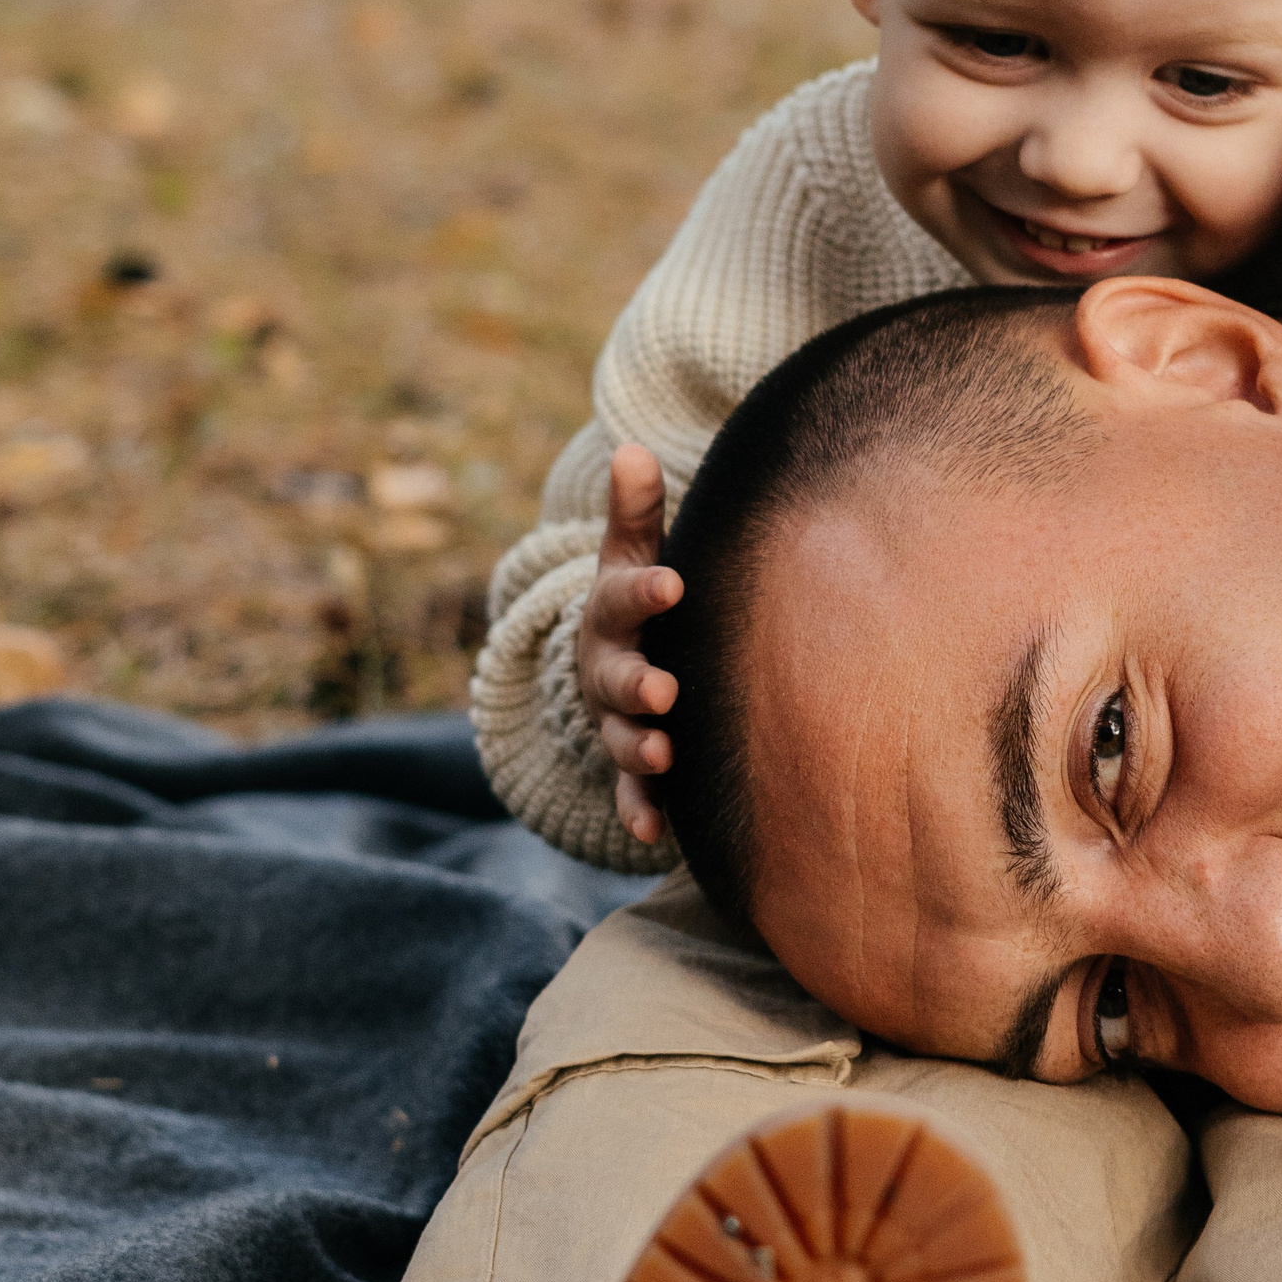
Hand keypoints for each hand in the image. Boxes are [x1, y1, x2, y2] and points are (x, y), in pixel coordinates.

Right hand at [576, 443, 683, 845]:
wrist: (612, 661)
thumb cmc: (640, 601)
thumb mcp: (634, 555)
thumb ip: (637, 511)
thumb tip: (633, 448)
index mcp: (614, 614)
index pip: (626, 597)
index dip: (646, 590)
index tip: (673, 582)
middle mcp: (608, 671)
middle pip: (616, 679)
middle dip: (636, 685)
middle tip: (663, 689)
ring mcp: (616, 722)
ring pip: (623, 740)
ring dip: (641, 750)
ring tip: (665, 756)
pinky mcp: (632, 768)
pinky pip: (631, 794)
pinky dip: (638, 812)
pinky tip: (656, 834)